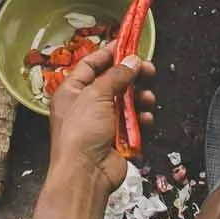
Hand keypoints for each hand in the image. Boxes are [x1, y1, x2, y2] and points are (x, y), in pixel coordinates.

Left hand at [44, 41, 155, 200]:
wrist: (85, 174)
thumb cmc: (80, 135)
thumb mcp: (96, 95)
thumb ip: (116, 75)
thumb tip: (131, 61)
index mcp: (72, 92)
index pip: (91, 65)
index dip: (109, 53)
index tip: (127, 44)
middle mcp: (86, 106)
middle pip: (113, 82)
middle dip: (131, 76)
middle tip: (147, 69)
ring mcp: (102, 123)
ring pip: (126, 103)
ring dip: (139, 99)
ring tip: (146, 99)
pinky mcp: (117, 139)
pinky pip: (133, 123)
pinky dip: (141, 120)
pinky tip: (145, 120)